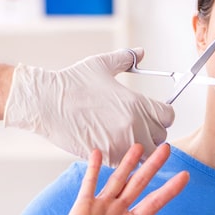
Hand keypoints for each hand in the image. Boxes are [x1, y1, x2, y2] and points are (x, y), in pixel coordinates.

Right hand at [3, 48, 174, 166]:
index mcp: (137, 103)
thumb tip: (141, 52)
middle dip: (153, 133)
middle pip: (160, 137)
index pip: (168, 117)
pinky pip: (126, 162)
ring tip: (125, 138)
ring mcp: (122, 143)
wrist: (45, 103)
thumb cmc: (72, 82)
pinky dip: (122, 156)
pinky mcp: (107, 156)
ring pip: (145, 153)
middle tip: (138, 127)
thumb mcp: (101, 65)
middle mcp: (134, 125)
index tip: (152, 115)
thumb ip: (126, 59)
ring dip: (140, 147)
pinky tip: (111, 144)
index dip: (162, 115)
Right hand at [50, 143, 188, 214]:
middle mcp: (117, 212)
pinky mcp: (82, 208)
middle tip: (167, 149)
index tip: (185, 176)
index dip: (170, 189)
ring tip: (139, 146)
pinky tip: (98, 153)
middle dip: (153, 167)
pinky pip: (89, 184)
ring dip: (128, 163)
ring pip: (118, 180)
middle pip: (140, 184)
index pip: (155, 202)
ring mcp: (100, 208)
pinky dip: (93, 169)